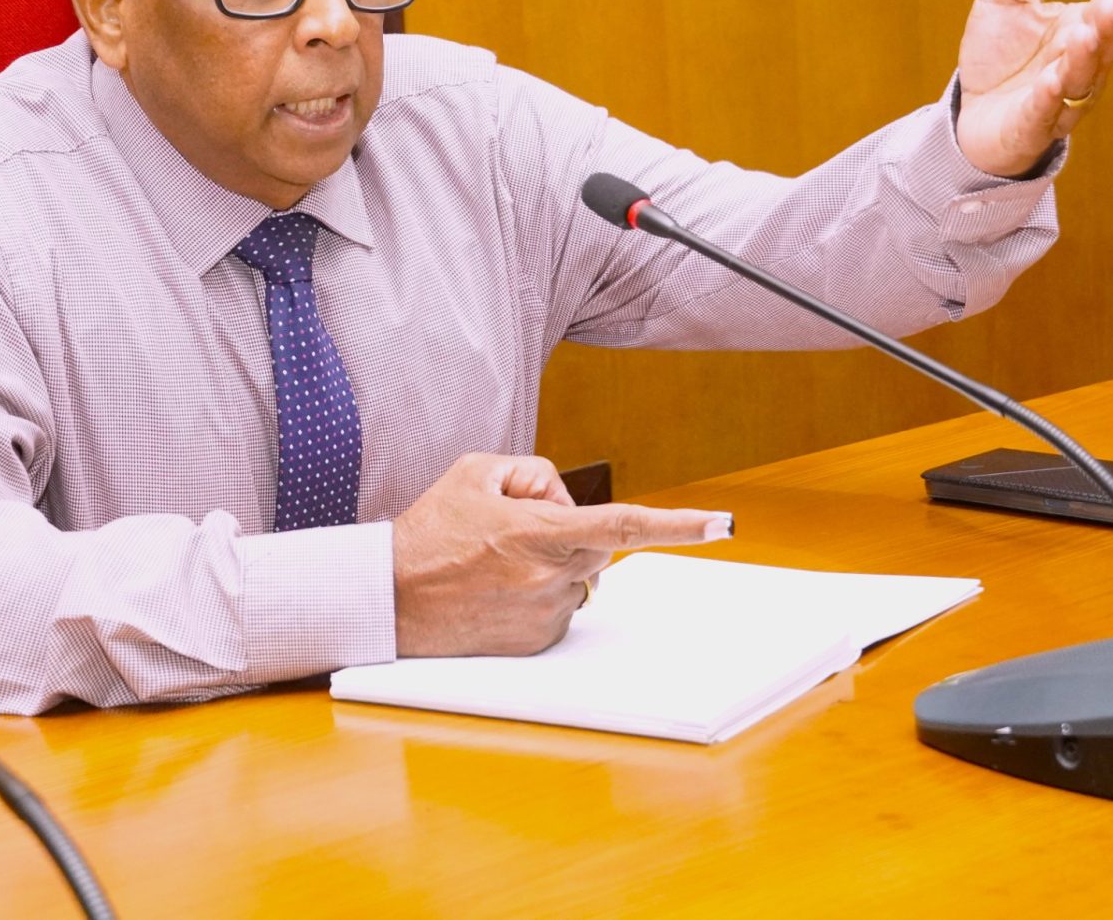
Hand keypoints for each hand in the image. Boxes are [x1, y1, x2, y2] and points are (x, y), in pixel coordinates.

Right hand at [391, 453, 727, 657]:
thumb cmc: (431, 530)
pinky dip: (538, 593)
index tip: (722, 525)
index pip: (623, 523)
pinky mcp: (537, 641)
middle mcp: (549, 576)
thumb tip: (568, 498)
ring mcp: (545, 613)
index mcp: (538, 530)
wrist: (391, 597)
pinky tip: (496, 590)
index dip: (678, 524)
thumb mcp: (478, 471)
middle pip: (596, 544)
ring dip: (551, 564)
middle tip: (514, 527)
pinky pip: (559, 606)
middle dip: (570, 529)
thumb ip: (536, 472)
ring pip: (576, 575)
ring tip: (493, 564)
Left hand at [954, 0, 1112, 176]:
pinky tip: (1049, 83)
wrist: (977, 115)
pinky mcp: (1031, 127)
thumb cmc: (1001, 55)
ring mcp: (1061, 100)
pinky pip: (1043, 113)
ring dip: (1083, 59)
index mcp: (1081, 28)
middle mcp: (1080, 64)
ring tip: (1084, 34)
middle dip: (1111, 24)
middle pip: (1103, 43)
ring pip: (1079, 79)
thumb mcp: (1002, 2)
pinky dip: (1048, 99)